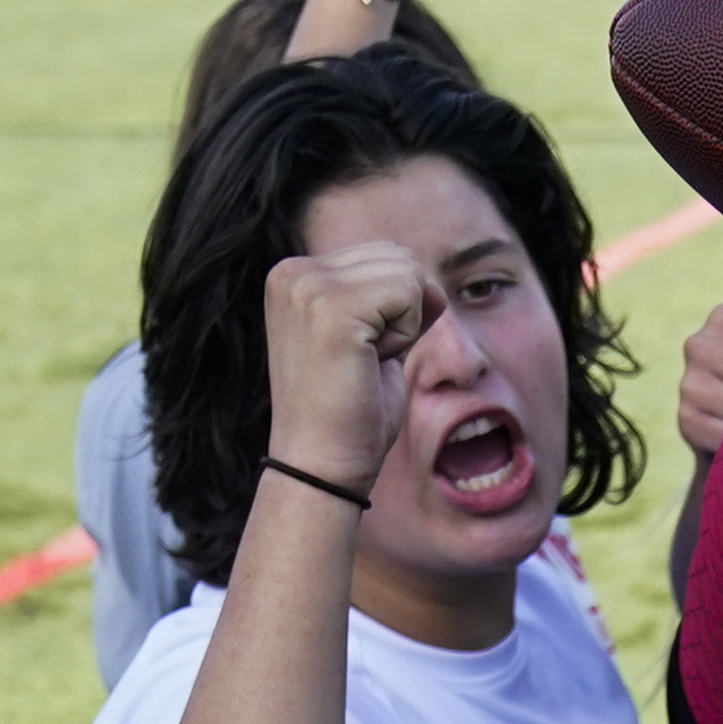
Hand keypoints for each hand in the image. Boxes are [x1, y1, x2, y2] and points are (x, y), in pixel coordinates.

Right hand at [259, 242, 442, 496]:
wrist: (322, 467)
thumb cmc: (351, 413)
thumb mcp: (368, 340)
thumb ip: (387, 300)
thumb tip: (430, 280)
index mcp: (293, 274)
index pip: (384, 256)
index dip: (396, 311)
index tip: (358, 357)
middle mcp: (292, 271)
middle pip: (399, 258)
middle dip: (404, 314)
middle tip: (365, 363)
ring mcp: (307, 287)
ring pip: (408, 272)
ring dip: (405, 325)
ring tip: (365, 364)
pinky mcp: (330, 308)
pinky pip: (409, 292)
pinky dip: (407, 334)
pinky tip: (371, 365)